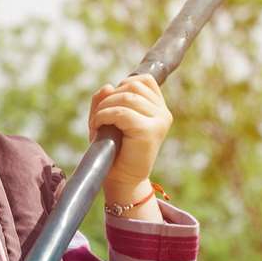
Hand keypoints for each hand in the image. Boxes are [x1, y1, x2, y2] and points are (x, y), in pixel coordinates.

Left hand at [88, 73, 171, 205]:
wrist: (122, 180)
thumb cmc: (114, 150)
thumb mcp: (107, 118)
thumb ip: (106, 100)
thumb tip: (109, 86)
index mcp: (158, 108)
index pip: (144, 80)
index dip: (123, 85)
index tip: (111, 104)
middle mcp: (163, 113)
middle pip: (133, 86)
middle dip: (109, 98)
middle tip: (99, 116)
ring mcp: (160, 121)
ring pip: (127, 97)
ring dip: (105, 107)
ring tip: (98, 123)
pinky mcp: (150, 131)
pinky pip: (122, 112)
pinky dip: (105, 116)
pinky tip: (98, 127)